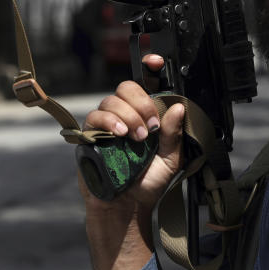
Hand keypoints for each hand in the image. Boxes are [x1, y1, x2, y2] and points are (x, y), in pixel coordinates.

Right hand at [80, 55, 184, 269]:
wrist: (127, 208)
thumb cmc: (148, 184)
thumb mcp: (170, 159)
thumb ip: (174, 134)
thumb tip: (178, 107)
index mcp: (145, 115)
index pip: (145, 84)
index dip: (149, 67)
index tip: (155, 61)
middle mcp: (125, 114)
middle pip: (127, 87)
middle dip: (141, 102)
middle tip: (151, 126)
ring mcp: (106, 123)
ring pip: (111, 100)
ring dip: (129, 115)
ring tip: (138, 138)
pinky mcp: (90, 134)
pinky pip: (95, 116)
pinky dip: (109, 121)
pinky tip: (120, 135)